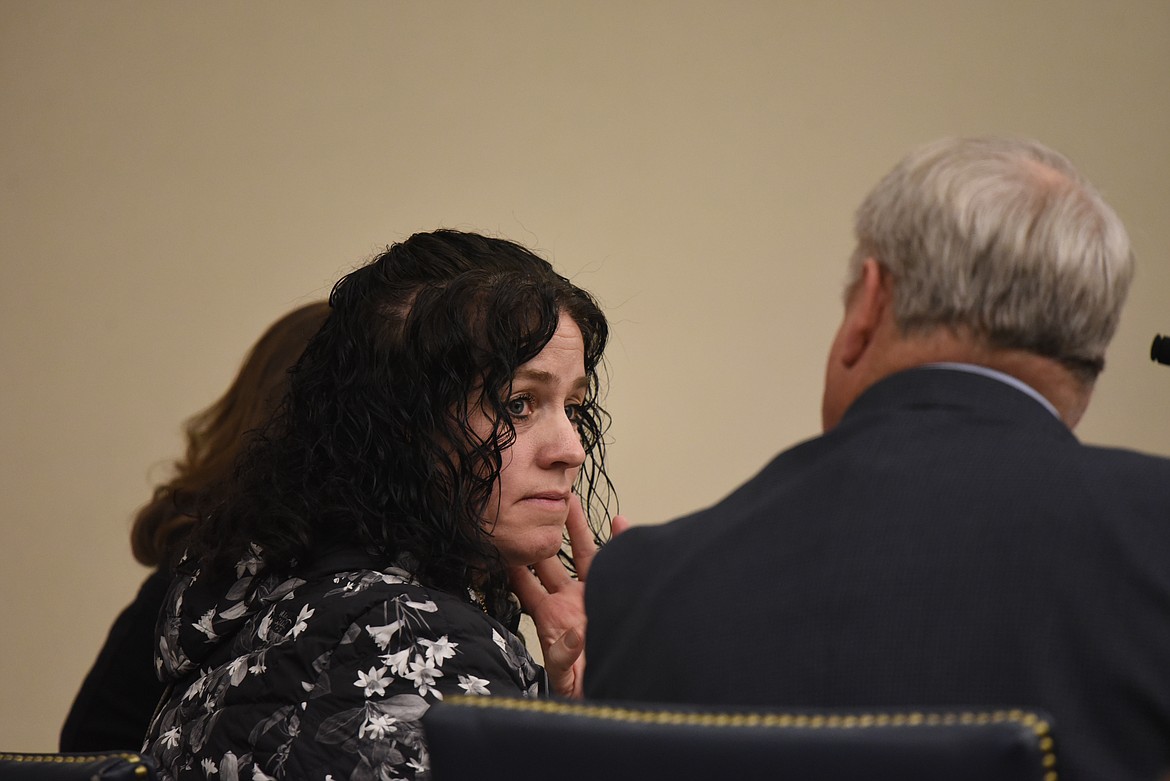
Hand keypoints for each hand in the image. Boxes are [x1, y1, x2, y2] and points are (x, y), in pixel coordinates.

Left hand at [509, 499, 628, 697]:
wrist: (610, 692)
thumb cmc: (581, 688)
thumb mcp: (566, 677)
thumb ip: (565, 657)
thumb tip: (572, 637)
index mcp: (550, 616)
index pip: (525, 584)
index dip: (514, 563)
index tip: (504, 537)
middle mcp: (569, 601)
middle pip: (552, 559)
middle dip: (543, 533)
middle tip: (534, 505)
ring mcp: (592, 597)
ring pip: (583, 555)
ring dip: (578, 528)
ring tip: (571, 500)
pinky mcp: (615, 597)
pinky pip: (618, 566)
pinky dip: (620, 543)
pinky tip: (621, 522)